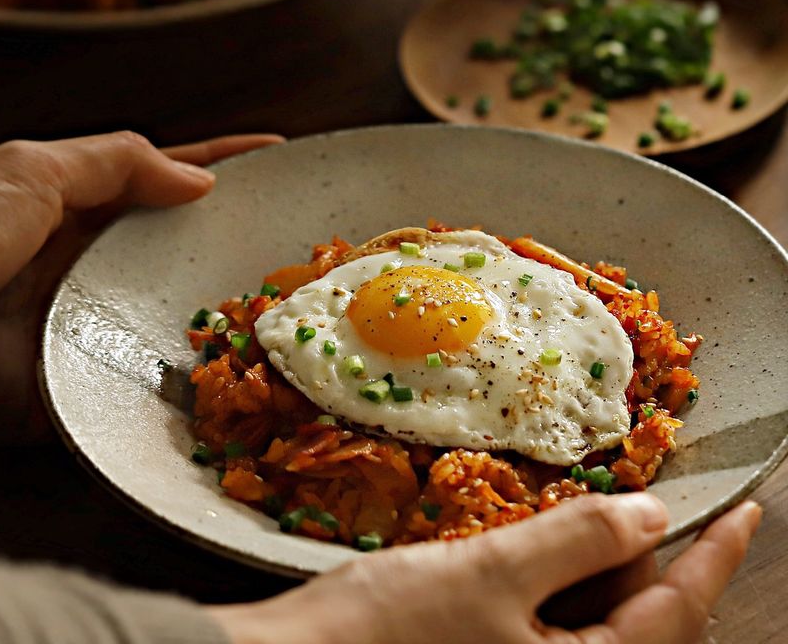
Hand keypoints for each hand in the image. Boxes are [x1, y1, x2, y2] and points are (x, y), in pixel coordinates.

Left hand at [0, 130, 282, 446]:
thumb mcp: (29, 173)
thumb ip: (115, 162)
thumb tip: (199, 179)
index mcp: (81, 208)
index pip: (168, 176)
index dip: (224, 162)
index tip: (281, 157)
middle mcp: (98, 265)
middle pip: (185, 244)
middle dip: (241, 237)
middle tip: (306, 239)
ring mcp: (100, 325)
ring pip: (183, 311)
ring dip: (236, 310)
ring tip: (301, 305)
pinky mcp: (93, 385)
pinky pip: (160, 378)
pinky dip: (205, 376)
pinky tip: (256, 373)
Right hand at [208, 494, 760, 643]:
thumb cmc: (386, 633)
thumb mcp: (490, 576)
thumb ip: (575, 543)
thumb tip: (647, 516)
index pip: (677, 614)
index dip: (715, 555)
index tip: (745, 511)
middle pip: (638, 618)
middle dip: (633, 553)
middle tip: (614, 502)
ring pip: (595, 618)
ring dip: (589, 563)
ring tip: (563, 524)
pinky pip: (554, 622)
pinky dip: (554, 579)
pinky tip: (528, 551)